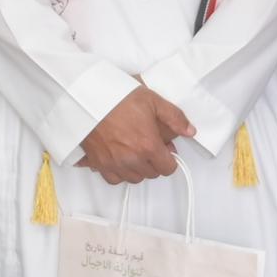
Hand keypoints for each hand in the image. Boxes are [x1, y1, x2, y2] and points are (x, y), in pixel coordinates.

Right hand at [78, 85, 194, 185]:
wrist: (86, 98)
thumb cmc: (117, 98)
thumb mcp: (152, 100)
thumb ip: (174, 117)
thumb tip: (189, 130)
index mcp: (148, 146)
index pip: (168, 168)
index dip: (169, 159)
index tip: (164, 150)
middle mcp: (131, 159)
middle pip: (151, 174)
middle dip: (154, 162)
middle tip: (148, 145)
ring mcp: (114, 164)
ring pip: (134, 178)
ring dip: (137, 168)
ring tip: (134, 151)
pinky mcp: (99, 164)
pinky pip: (114, 179)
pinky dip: (119, 172)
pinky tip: (119, 158)